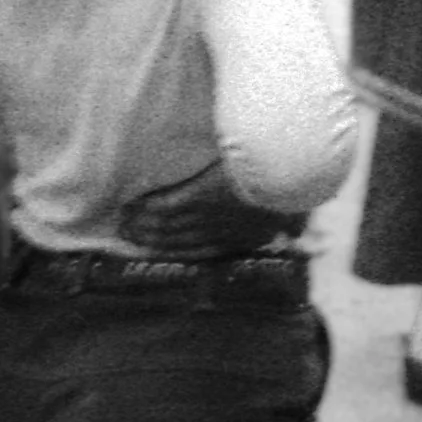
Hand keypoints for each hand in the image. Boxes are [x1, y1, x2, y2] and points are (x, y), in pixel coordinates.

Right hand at [119, 162, 304, 257]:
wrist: (292, 171)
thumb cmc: (296, 186)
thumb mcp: (296, 210)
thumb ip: (291, 222)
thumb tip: (292, 232)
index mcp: (245, 237)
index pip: (207, 249)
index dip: (182, 250)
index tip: (164, 250)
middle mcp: (222, 232)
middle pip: (181, 241)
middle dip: (154, 241)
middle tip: (130, 239)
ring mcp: (209, 215)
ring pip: (170, 226)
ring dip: (145, 227)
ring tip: (125, 223)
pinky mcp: (201, 195)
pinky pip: (169, 205)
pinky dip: (150, 208)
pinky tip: (134, 207)